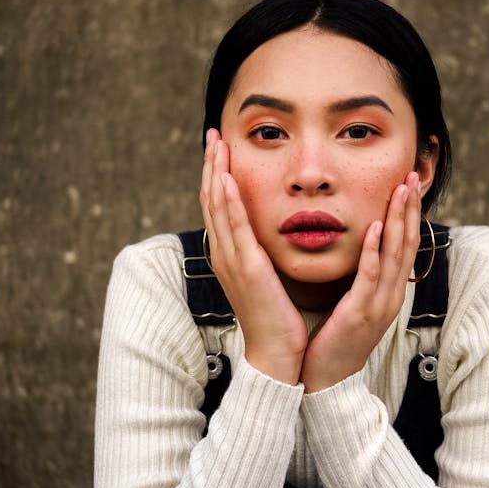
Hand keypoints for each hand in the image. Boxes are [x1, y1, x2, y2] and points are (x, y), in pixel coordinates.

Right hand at [200, 129, 308, 384]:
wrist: (276, 353)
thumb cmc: (276, 317)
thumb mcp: (265, 276)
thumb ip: (261, 253)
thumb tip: (264, 233)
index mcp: (228, 255)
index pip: (218, 206)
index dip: (216, 175)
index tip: (219, 147)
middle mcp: (224, 254)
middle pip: (212, 200)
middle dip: (212, 165)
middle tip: (213, 134)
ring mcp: (231, 260)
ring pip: (219, 208)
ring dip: (217, 173)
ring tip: (217, 145)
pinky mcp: (246, 268)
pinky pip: (235, 228)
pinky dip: (230, 202)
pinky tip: (228, 179)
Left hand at [300, 171, 421, 391]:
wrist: (326, 381)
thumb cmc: (334, 340)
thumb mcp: (353, 303)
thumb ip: (361, 277)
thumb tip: (361, 249)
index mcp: (389, 291)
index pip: (405, 244)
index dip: (409, 212)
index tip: (408, 182)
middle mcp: (391, 295)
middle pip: (408, 243)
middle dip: (410, 207)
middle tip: (413, 174)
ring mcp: (379, 305)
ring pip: (396, 254)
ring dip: (399, 219)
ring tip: (401, 189)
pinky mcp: (361, 314)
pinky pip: (371, 277)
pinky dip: (376, 251)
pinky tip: (377, 227)